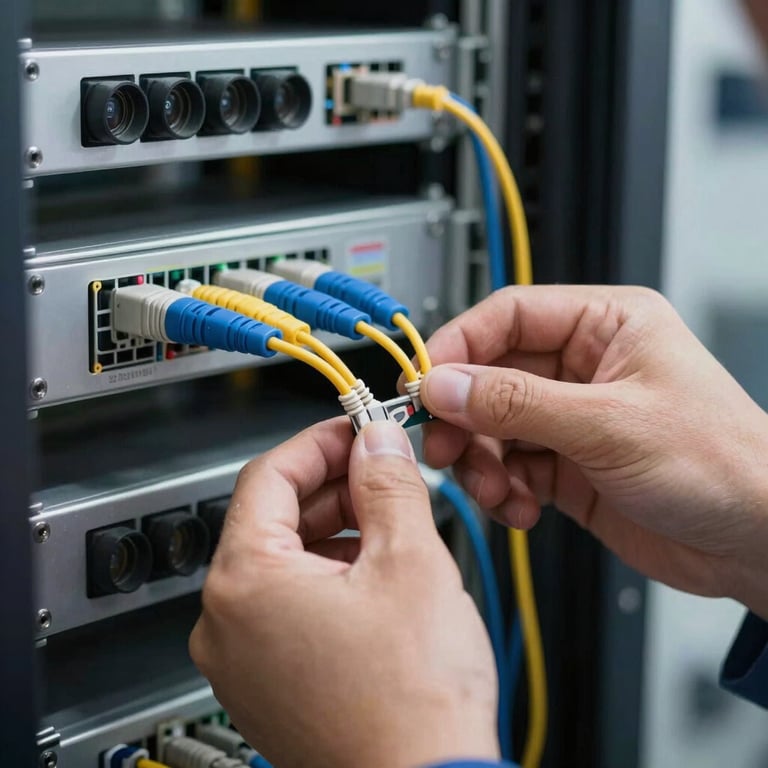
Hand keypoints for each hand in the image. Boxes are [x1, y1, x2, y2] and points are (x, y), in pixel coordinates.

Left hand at [189, 418, 498, 767]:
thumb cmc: (413, 704)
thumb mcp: (411, 561)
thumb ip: (388, 483)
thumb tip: (377, 441)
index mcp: (244, 584)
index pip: (269, 475)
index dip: (321, 442)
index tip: (358, 430)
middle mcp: (226, 623)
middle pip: (274, 517)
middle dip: (334, 487)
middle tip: (385, 473)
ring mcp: (243, 659)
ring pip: (285, 561)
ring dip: (337, 530)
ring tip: (392, 524)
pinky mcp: (268, 682)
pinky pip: (289, 605)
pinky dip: (329, 576)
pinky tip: (377, 576)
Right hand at [419, 285, 767, 618]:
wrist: (757, 543)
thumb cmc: (721, 464)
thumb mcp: (608, 424)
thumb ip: (517, 403)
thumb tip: (445, 384)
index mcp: (604, 326)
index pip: (508, 317)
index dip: (458, 345)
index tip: (421, 381)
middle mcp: (582, 368)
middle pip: (491, 376)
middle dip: (463, 414)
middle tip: (442, 444)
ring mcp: (570, 419)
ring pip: (492, 427)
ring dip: (481, 460)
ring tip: (493, 489)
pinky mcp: (565, 466)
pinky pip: (509, 468)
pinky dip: (503, 491)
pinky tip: (522, 508)